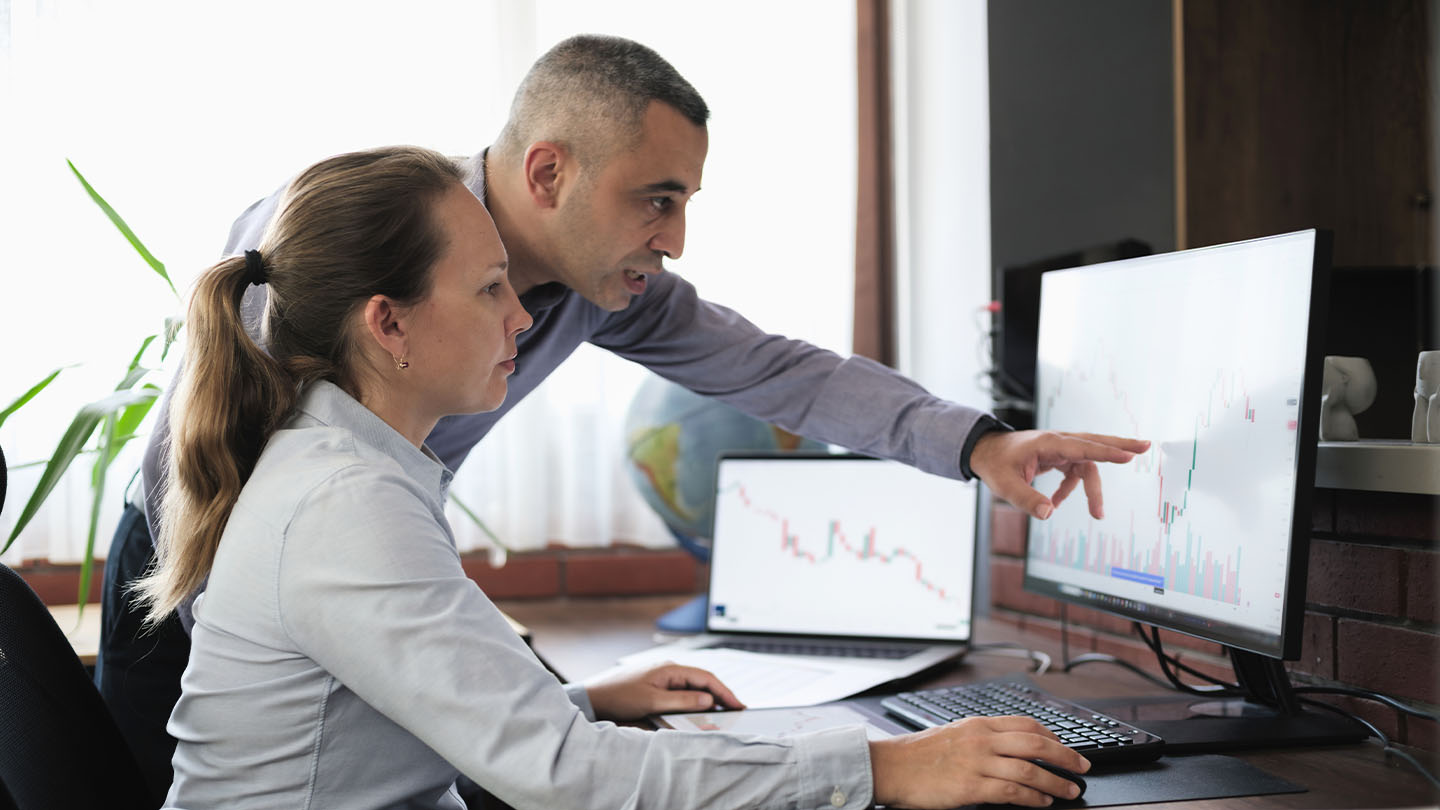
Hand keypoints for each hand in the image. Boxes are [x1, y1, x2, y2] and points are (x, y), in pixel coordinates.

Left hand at [584, 662, 745, 720]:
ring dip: (707, 699)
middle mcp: (669, 670)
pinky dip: (694, 701)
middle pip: (702, 681)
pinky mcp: (656, 685)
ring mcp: (663, 677)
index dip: (725, 691)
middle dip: (720, 695)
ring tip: (722, 712)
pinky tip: (698, 710)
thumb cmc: (619, 696)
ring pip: (693, 687)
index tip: (739, 704)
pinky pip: (682, 692)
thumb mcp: (652, 701)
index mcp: (670, 669)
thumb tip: (708, 699)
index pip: (706, 678)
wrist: (593, 696)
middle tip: (736, 710)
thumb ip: (682, 701)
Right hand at [869, 716, 1090, 807]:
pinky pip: (1012, 791)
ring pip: (1029, 768)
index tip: (1066, 747)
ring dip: (1056, 781)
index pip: (1026, 724)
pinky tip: (1043, 802)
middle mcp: (981, 739)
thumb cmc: (917, 754)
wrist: (890, 767)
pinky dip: (1033, 797)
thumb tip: (1009, 747)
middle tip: (1083, 767)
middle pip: (1035, 743)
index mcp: (978, 724)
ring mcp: (977, 762)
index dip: (1052, 736)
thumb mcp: (953, 733)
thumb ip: (981, 737)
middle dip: (1066, 756)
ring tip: (1070, 790)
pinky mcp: (971, 786)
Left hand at [969, 430, 1148, 519]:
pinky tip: (1056, 503)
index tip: (1129, 455)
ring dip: (1092, 489)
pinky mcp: (1057, 457)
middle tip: (1147, 447)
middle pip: (1096, 443)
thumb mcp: (1005, 486)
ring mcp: (1059, 449)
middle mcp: (1058, 443)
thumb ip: (1027, 500)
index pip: (1083, 447)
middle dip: (1120, 446)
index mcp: (1048, 443)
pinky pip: (1073, 473)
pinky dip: (1069, 489)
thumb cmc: (995, 464)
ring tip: (1098, 514)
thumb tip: (1050, 514)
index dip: (1106, 452)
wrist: (984, 452)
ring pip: (1087, 463)